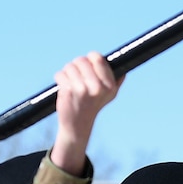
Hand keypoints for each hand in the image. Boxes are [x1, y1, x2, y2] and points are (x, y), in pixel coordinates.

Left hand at [50, 52, 120, 174]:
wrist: (78, 125)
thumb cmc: (93, 107)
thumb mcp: (109, 96)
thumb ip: (116, 82)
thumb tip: (123, 71)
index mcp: (109, 86)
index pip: (97, 57)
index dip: (90, 59)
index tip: (87, 67)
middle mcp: (98, 87)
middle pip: (81, 60)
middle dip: (76, 66)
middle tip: (77, 77)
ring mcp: (83, 89)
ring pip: (69, 66)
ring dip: (67, 73)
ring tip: (71, 84)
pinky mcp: (69, 91)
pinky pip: (60, 74)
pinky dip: (59, 79)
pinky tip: (64, 88)